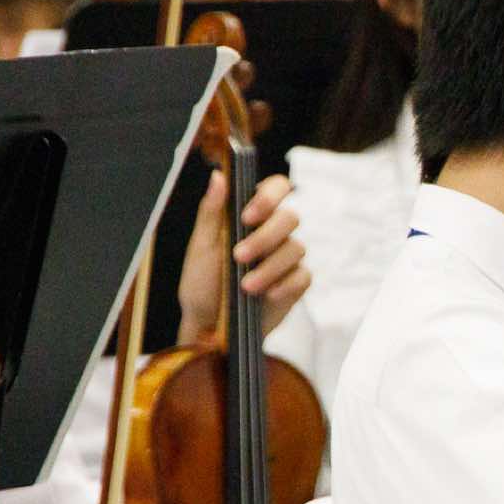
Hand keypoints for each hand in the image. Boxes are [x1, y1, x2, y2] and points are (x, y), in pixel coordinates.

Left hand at [174, 172, 311, 345]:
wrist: (208, 327)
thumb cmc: (201, 284)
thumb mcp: (201, 247)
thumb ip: (212, 211)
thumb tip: (218, 176)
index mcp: (251, 216)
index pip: (276, 188)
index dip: (269, 196)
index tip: (248, 215)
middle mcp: (273, 233)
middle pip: (290, 217)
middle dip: (265, 238)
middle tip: (239, 257)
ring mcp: (287, 258)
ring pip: (297, 248)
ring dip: (269, 267)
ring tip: (245, 287)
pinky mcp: (295, 284)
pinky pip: (303, 276)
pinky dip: (284, 285)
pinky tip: (265, 295)